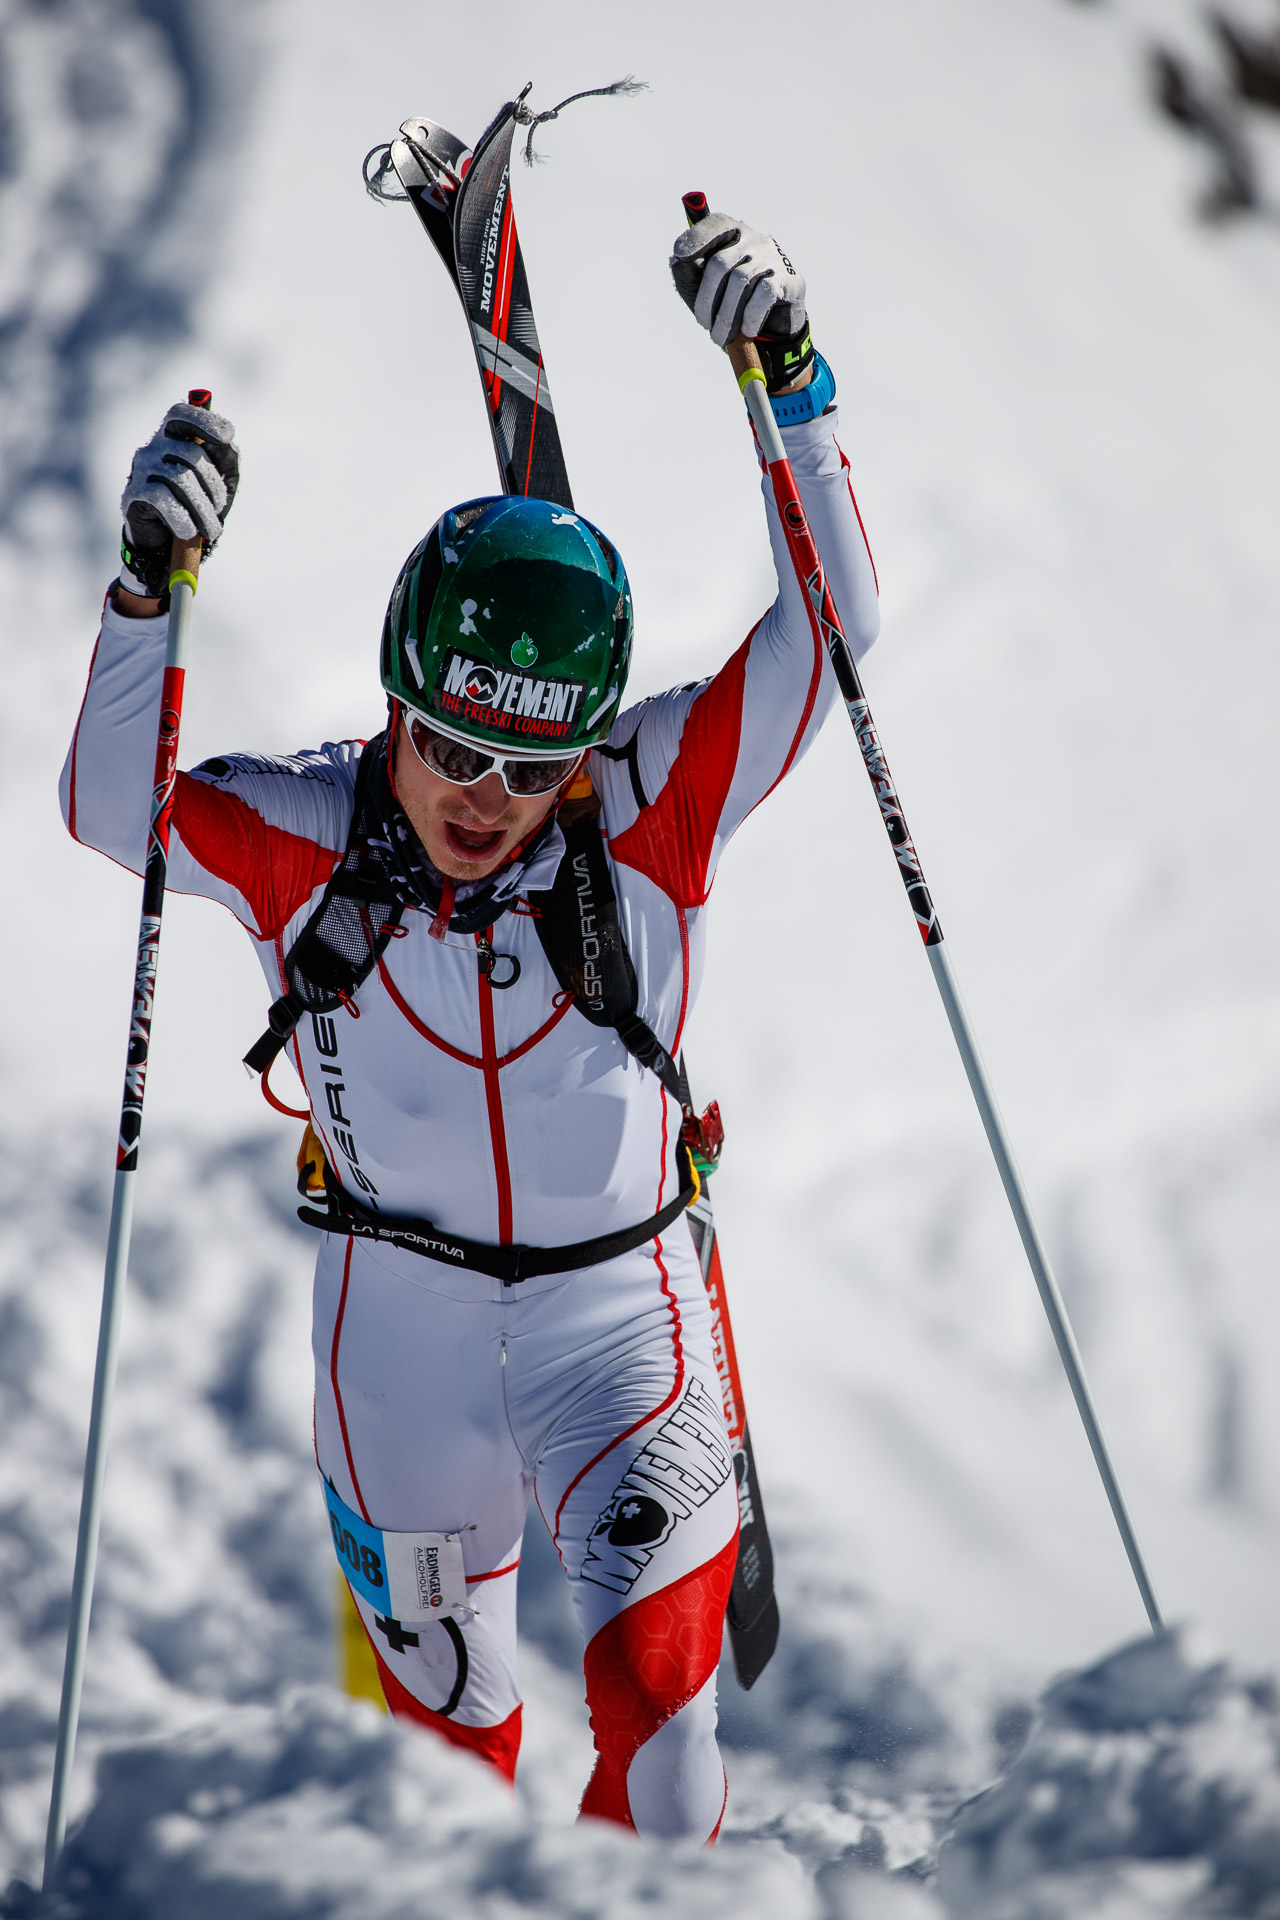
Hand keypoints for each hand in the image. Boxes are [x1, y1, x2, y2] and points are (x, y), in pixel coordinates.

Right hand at [118, 400, 238, 599]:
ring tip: (211, 530)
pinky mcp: (134, 492)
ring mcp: (142, 468)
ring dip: (203, 510)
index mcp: (173, 437)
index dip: (204, 420)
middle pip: (191, 454)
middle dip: (214, 486)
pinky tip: (189, 531)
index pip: (182, 415)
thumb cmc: (195, 503)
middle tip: (219, 510)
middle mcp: (154, 447)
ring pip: (180, 479)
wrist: (165, 539)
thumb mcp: (218, 481)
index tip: (226, 436)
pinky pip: (163, 499)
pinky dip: (183, 519)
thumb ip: (226, 460)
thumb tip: (228, 444)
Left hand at [670, 212, 806, 347]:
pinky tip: (746, 330)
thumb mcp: (701, 288)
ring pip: (740, 282)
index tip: (681, 256)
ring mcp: (772, 258)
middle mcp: (753, 240)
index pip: (714, 225)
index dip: (696, 238)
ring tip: (720, 337)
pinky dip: (749, 317)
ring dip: (726, 316)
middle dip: (707, 300)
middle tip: (704, 324)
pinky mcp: (789, 280)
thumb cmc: (729, 302)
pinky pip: (763, 296)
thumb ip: (686, 272)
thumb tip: (677, 259)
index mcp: (731, 235)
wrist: (772, 327)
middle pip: (721, 264)